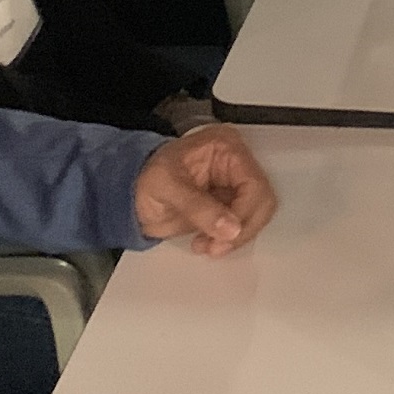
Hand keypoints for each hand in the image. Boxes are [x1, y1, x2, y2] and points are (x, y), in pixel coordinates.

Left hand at [135, 125, 277, 255]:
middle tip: (216, 246)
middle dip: (242, 229)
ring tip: (207, 245)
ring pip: (255, 218)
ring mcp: (234, 186)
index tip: (225, 234)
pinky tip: (206, 243)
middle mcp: (236, 164)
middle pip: (262, 202)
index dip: (244, 212)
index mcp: (225, 147)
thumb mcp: (166, 187)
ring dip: (235, 238)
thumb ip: (199, 207)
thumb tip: (231, 228)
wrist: (131, 194)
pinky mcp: (229, 206)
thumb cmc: (145, 177)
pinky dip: (228, 241)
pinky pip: (242, 227)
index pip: (254, 183)